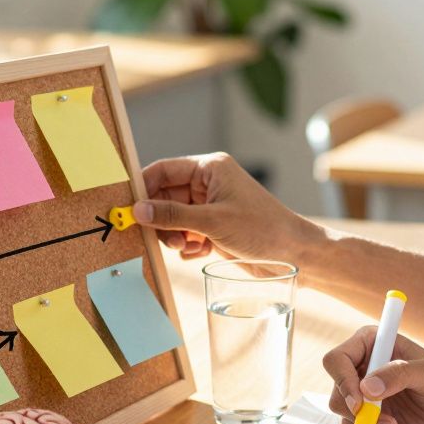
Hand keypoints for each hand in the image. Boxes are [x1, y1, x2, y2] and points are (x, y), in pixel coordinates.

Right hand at [133, 152, 322, 260]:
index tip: (128, 207)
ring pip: (174, 219)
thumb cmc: (262, 229)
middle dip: (161, 219)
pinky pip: (186, 234)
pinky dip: (187, 245)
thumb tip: (138, 210)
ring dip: (174, 235)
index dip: (144, 187)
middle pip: (165, 197)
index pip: (164, 170)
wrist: (294, 254)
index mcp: (211, 169)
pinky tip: (199, 252)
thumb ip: (172, 216)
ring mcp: (212, 207)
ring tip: (186, 246)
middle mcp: (209, 185)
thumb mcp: (213, 221)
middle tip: (162, 237)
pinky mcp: (215, 229)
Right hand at [323, 327, 423, 423]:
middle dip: (359, 413)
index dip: (343, 382)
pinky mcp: (369, 415)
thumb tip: (366, 388)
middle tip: (388, 422)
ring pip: (345, 415)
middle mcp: (361, 367)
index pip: (337, 360)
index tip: (360, 404)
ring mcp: (363, 393)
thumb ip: (399, 375)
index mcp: (370, 344)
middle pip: (337, 393)